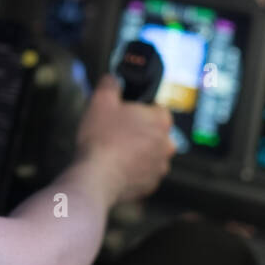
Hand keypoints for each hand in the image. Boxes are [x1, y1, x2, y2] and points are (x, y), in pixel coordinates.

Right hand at [75, 74, 175, 203]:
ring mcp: (160, 166)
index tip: (125, 115)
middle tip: (116, 133)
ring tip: (114, 152)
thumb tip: (112, 79)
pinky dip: (133, 170)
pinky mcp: (151, 184)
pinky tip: (116, 167)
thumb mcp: (100, 102)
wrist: (96, 177)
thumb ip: (110, 84)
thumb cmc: (101, 140)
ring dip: (137, 152)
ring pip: (150, 154)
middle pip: (155, 133)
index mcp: (160, 120)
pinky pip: (144, 173)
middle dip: (139, 132)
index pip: (157, 109)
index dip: (139, 111)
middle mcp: (167, 144)